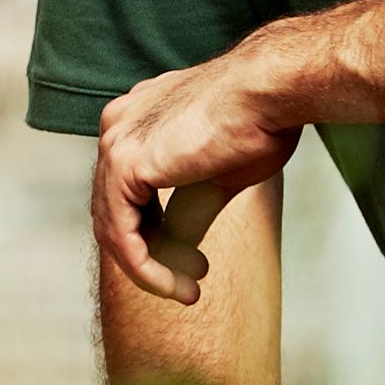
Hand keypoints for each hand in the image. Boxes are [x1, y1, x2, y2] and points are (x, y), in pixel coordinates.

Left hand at [90, 45, 316, 305]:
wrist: (269, 91)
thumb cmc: (259, 120)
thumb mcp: (217, 177)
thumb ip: (188, 207)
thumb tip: (179, 248)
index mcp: (137, 120)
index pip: (128, 193)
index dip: (158, 236)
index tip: (194, 265)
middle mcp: (118, 126)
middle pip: (118, 212)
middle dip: (154, 256)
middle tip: (190, 285)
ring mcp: (116, 142)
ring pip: (115, 228)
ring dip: (150, 270)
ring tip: (187, 292)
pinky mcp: (124, 163)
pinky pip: (121, 234)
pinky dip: (144, 268)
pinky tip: (174, 285)